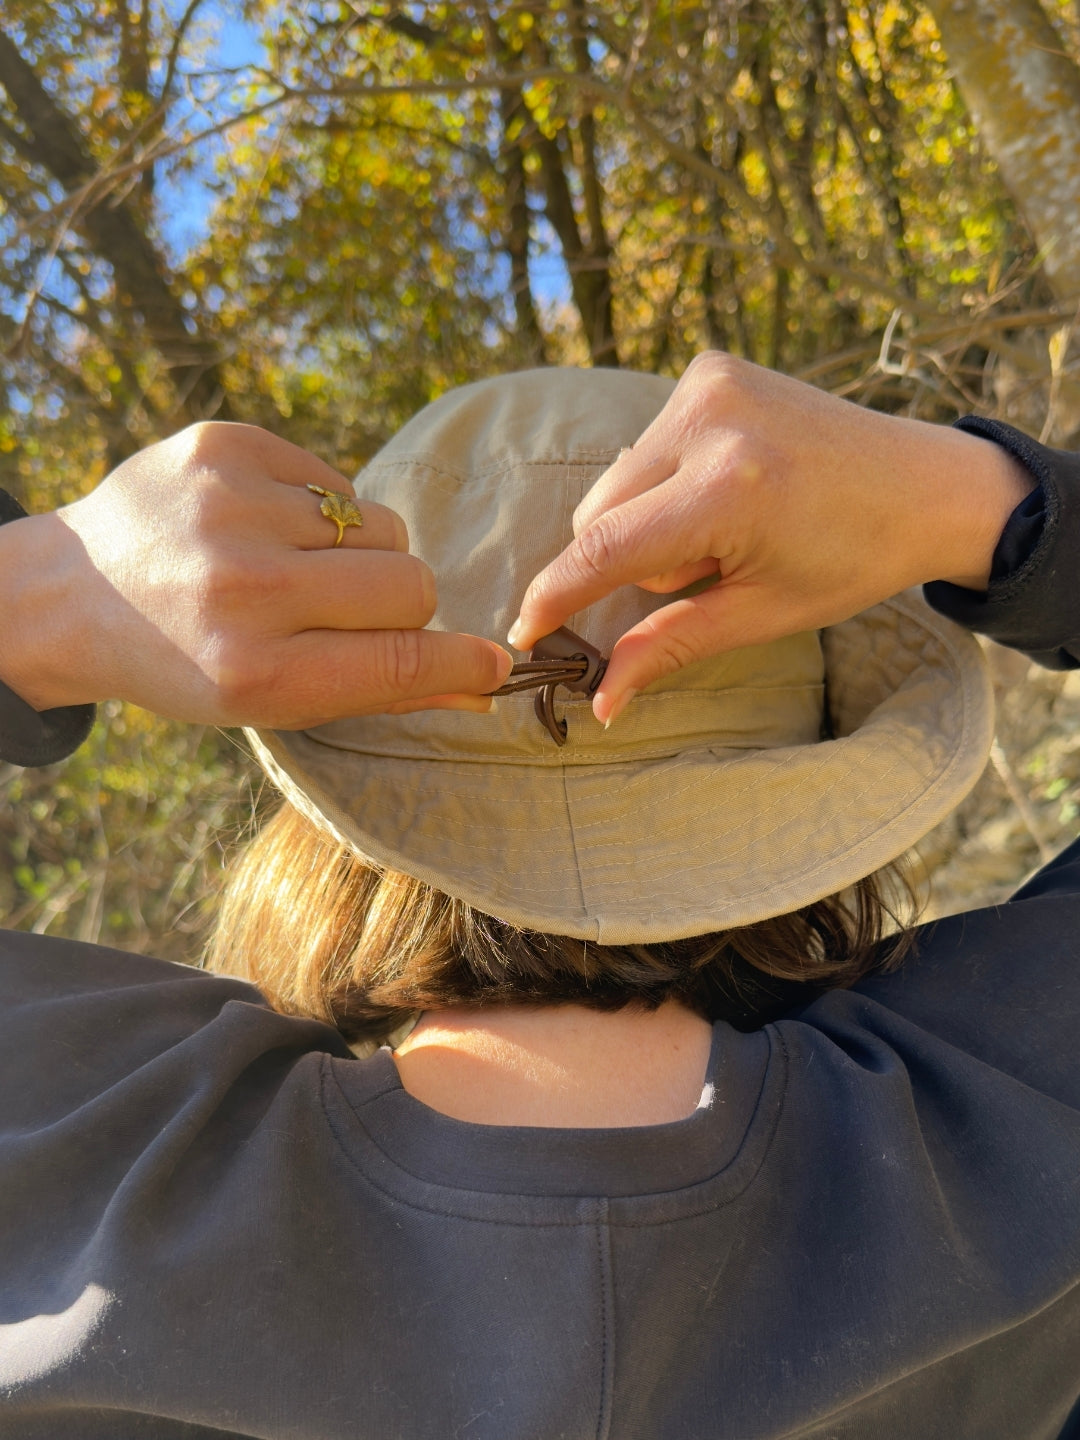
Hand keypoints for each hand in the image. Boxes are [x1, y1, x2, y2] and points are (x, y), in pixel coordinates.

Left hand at [0, 422, 510, 727]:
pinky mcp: (225, 444)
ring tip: (297, 566)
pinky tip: (265, 527)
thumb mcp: (272, 699)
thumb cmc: (187, 660)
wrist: (75, 591)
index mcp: (253, 670)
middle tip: (347, 611)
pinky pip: (337, 480)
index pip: (402, 660)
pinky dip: (320, 509)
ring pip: (383, 526)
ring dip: (359, 553)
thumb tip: (482, 684)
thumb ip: (381, 690)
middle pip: (410, 583)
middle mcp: (243, 587)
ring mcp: (231, 505)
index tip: (490, 664)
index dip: (460, 664)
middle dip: (401, 603)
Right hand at [509, 353, 1033, 724]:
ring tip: (726, 525)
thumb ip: (668, 646)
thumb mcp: (761, 614)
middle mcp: (708, 421)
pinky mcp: (711, 368)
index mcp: (726, 490)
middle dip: (632, 557)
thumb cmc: (852, 558)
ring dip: (649, 518)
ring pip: (617, 479)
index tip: (522, 632)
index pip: (603, 549)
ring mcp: (708, 383)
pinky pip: (647, 443)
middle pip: (599, 513)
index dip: (553, 596)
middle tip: (708, 569)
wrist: (926, 484)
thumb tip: (599, 700)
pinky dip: (668, 477)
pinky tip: (729, 485)